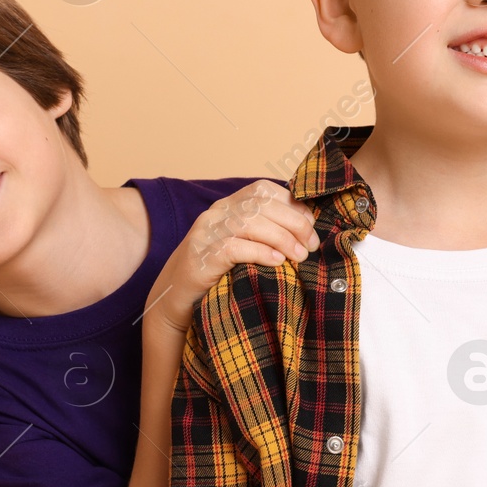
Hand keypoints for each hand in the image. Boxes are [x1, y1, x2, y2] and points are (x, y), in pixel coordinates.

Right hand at [141, 180, 319, 345]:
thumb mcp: (242, 244)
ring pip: (250, 222)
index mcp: (228, 205)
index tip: (310, 225)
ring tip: (299, 256)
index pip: (263, 190)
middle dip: (294, 223)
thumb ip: (265, 231)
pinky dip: (260, 252)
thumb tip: (307, 230)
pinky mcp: (202, 256)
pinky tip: (276, 262)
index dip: (292, 204)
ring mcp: (207, 233)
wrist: (175, 297)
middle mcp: (216, 213)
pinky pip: (234, 247)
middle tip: (311, 245)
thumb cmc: (217, 272)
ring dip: (282, 238)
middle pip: (262, 205)